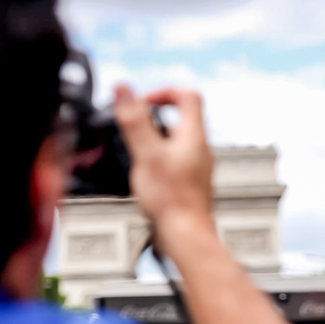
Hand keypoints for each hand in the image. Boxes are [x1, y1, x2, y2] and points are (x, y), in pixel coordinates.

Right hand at [114, 85, 214, 248]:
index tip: (144, 103)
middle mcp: (201, 150)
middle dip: (156, 117)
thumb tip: (123, 89)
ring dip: (157, 140)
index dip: (164, 92)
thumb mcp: (146, 153)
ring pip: (178, 142)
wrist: (186, 234)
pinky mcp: (192, 184)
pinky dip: (160, 160)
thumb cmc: (172, 199)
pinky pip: (177, 162)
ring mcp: (198, 167)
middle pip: (182, 118)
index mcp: (194, 136)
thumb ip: (134, 120)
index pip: (188, 96)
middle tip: (136, 127)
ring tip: (139, 152)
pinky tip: (147, 176)